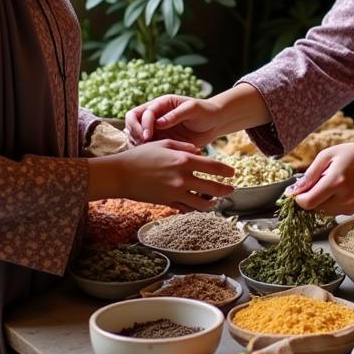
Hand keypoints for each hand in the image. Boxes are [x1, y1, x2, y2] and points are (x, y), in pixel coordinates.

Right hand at [93, 139, 235, 210]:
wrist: (120, 174)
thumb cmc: (141, 156)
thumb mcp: (164, 144)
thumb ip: (184, 146)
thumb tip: (199, 151)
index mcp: (183, 160)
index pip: (213, 167)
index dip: (226, 171)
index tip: (233, 173)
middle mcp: (182, 178)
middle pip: (212, 188)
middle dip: (225, 190)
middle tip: (231, 190)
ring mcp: (175, 193)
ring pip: (202, 204)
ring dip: (212, 203)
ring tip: (215, 201)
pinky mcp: (167, 203)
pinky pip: (186, 209)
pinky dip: (194, 208)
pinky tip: (198, 205)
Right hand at [125, 94, 226, 147]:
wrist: (215, 123)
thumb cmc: (205, 112)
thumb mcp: (193, 109)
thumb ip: (176, 114)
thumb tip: (159, 122)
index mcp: (162, 104)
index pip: (143, 112)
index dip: (143, 124)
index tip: (148, 136)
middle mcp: (156, 115)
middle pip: (134, 121)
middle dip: (136, 132)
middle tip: (144, 144)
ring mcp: (157, 128)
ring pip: (137, 134)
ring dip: (137, 142)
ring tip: (146, 152)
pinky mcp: (161, 140)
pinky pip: (146, 145)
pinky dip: (145, 150)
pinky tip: (151, 157)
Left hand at [287, 141, 353, 215]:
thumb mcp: (328, 155)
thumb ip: (310, 174)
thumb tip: (294, 190)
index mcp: (336, 182)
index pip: (308, 202)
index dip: (298, 198)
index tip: (296, 190)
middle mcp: (343, 198)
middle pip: (313, 208)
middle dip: (308, 197)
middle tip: (316, 181)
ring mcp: (349, 206)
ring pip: (321, 211)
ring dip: (318, 200)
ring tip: (328, 183)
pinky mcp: (352, 210)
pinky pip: (331, 211)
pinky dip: (328, 203)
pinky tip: (336, 189)